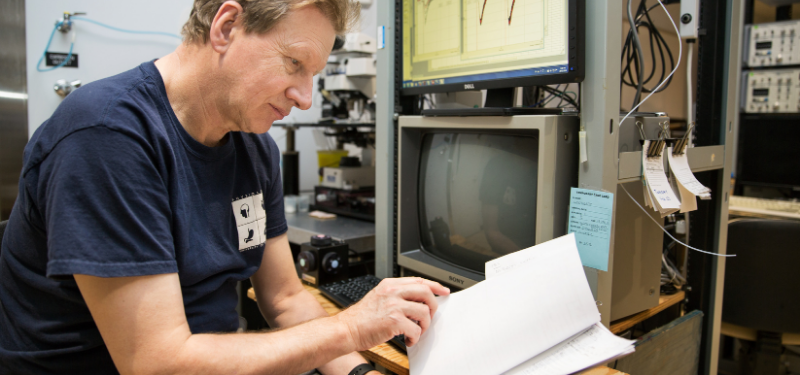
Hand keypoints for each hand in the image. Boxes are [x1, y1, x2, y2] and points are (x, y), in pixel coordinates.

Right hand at [335, 277, 449, 350]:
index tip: (444, 291)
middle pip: (426, 293)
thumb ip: (396, 294)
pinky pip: (416, 329)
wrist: (346, 329)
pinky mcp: (394, 321)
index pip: (419, 280)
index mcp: (389, 284)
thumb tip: (418, 300)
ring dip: (424, 325)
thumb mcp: (378, 297)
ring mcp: (393, 305)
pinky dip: (415, 337)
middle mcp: (392, 291)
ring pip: (424, 312)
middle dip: (433, 306)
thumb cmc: (361, 318)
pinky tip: (408, 340)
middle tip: (429, 317)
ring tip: (416, 331)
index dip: (435, 285)